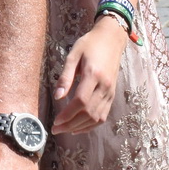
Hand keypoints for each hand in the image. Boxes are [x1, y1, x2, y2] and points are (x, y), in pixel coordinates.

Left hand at [51, 17, 127, 133]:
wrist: (111, 39)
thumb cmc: (90, 44)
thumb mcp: (73, 55)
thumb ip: (65, 77)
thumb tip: (57, 97)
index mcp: (93, 74)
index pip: (81, 101)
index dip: (68, 114)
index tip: (56, 121)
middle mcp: (104, 86)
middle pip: (88, 112)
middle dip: (71, 124)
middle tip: (56, 129)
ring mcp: (110, 92)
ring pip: (97, 117)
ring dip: (80, 127)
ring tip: (65, 130)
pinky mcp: (112, 95)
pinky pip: (103, 115)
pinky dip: (91, 125)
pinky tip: (79, 127)